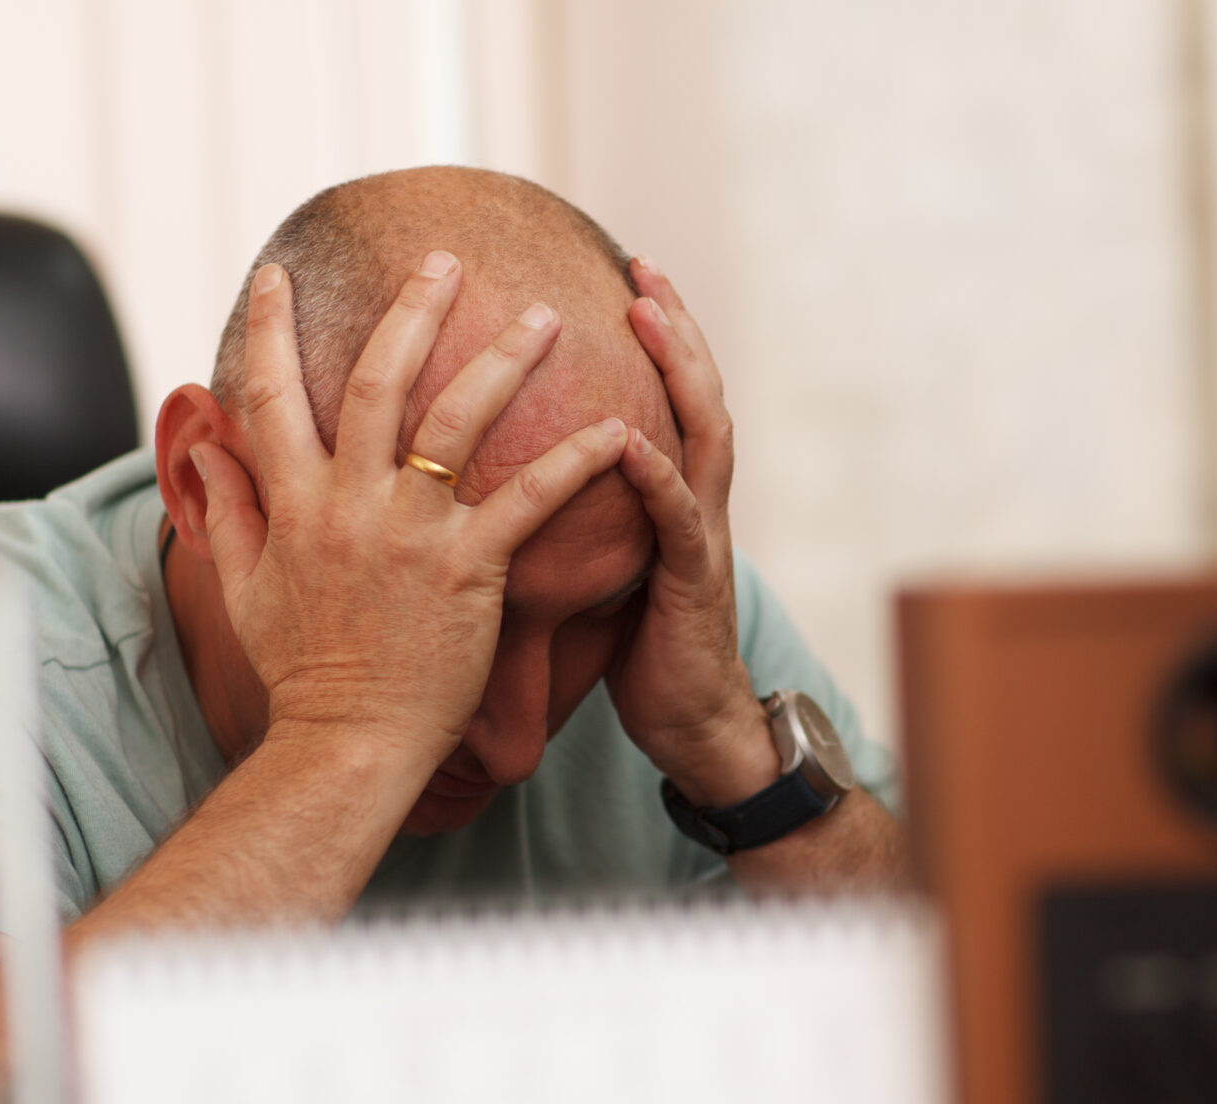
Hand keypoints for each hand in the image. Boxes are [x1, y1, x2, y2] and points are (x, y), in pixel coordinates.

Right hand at [190, 254, 628, 771]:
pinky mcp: (470, 566)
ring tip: (545, 316)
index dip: (271, 330)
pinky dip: (574, 459)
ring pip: (457, 418)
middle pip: (380, 381)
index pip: (273, 396)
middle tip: (446, 258)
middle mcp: (350, 502)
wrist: (347, 740)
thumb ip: (227, 509)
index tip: (279, 275)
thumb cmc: (300, 670)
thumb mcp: (243, 587)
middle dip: (412, 311)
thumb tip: (197, 448)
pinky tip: (614, 427)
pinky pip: (530, 497)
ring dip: (505, 359)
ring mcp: (411, 531)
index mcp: (294, 502)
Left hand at [610, 258, 779, 807]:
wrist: (693, 727)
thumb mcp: (606, 563)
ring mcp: (701, 540)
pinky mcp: (692, 586)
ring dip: (679, 371)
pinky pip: (676, 521)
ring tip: (648, 315)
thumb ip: (584, 511)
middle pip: (698, 392)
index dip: (656, 333)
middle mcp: (696, 502)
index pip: (670, 394)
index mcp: (672, 494)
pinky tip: (628, 441)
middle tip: (641, 263)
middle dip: (675, 324)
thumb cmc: (640, 648)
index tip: (623, 271)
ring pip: (703, 436)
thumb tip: (513, 474)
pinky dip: (655, 477)